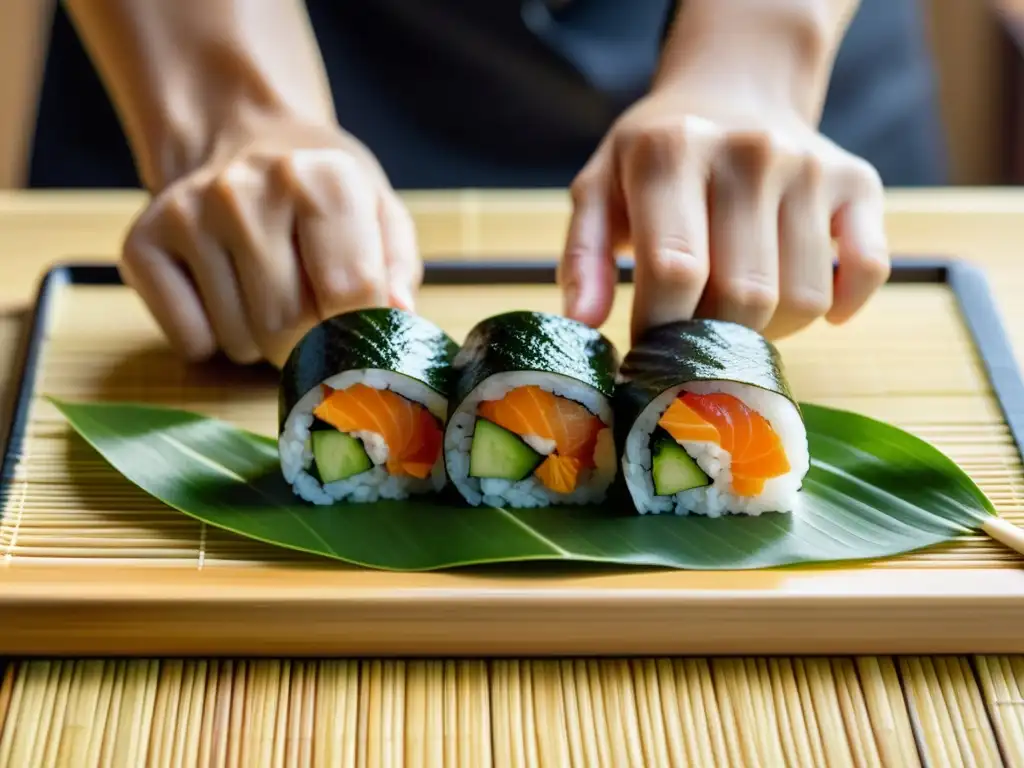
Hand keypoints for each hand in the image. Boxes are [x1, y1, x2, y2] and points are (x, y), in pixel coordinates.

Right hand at [120, 117, 419, 366]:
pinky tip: (225, 291)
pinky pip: (192, 342)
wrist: (242, 138)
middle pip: (290, 325)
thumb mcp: (379, 211)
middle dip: (311, 342)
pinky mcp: (140, 245)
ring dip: (263, 341)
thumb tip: (397, 315)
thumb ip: (397, 266)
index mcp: (321, 178)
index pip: (351, 292)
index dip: (361, 328)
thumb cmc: (321, 191)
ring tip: (267, 290)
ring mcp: (186, 216)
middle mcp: (245, 191)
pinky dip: (215, 339)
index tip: (360, 325)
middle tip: (313, 315)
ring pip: (241, 341)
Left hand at [560, 86, 889, 341]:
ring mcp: (811, 166)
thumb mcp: (599, 190)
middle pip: (744, 296)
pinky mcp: (859, 182)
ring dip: (768, 329)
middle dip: (713, 338)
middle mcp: (750, 152)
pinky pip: (867, 272)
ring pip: (802, 299)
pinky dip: (838, 305)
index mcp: (672, 151)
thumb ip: (584, 254)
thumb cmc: (654, 159)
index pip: (676, 270)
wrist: (732, 91)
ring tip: (735, 306)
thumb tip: (583, 321)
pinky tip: (800, 295)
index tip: (648, 346)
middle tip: (693, 332)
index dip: (661, 329)